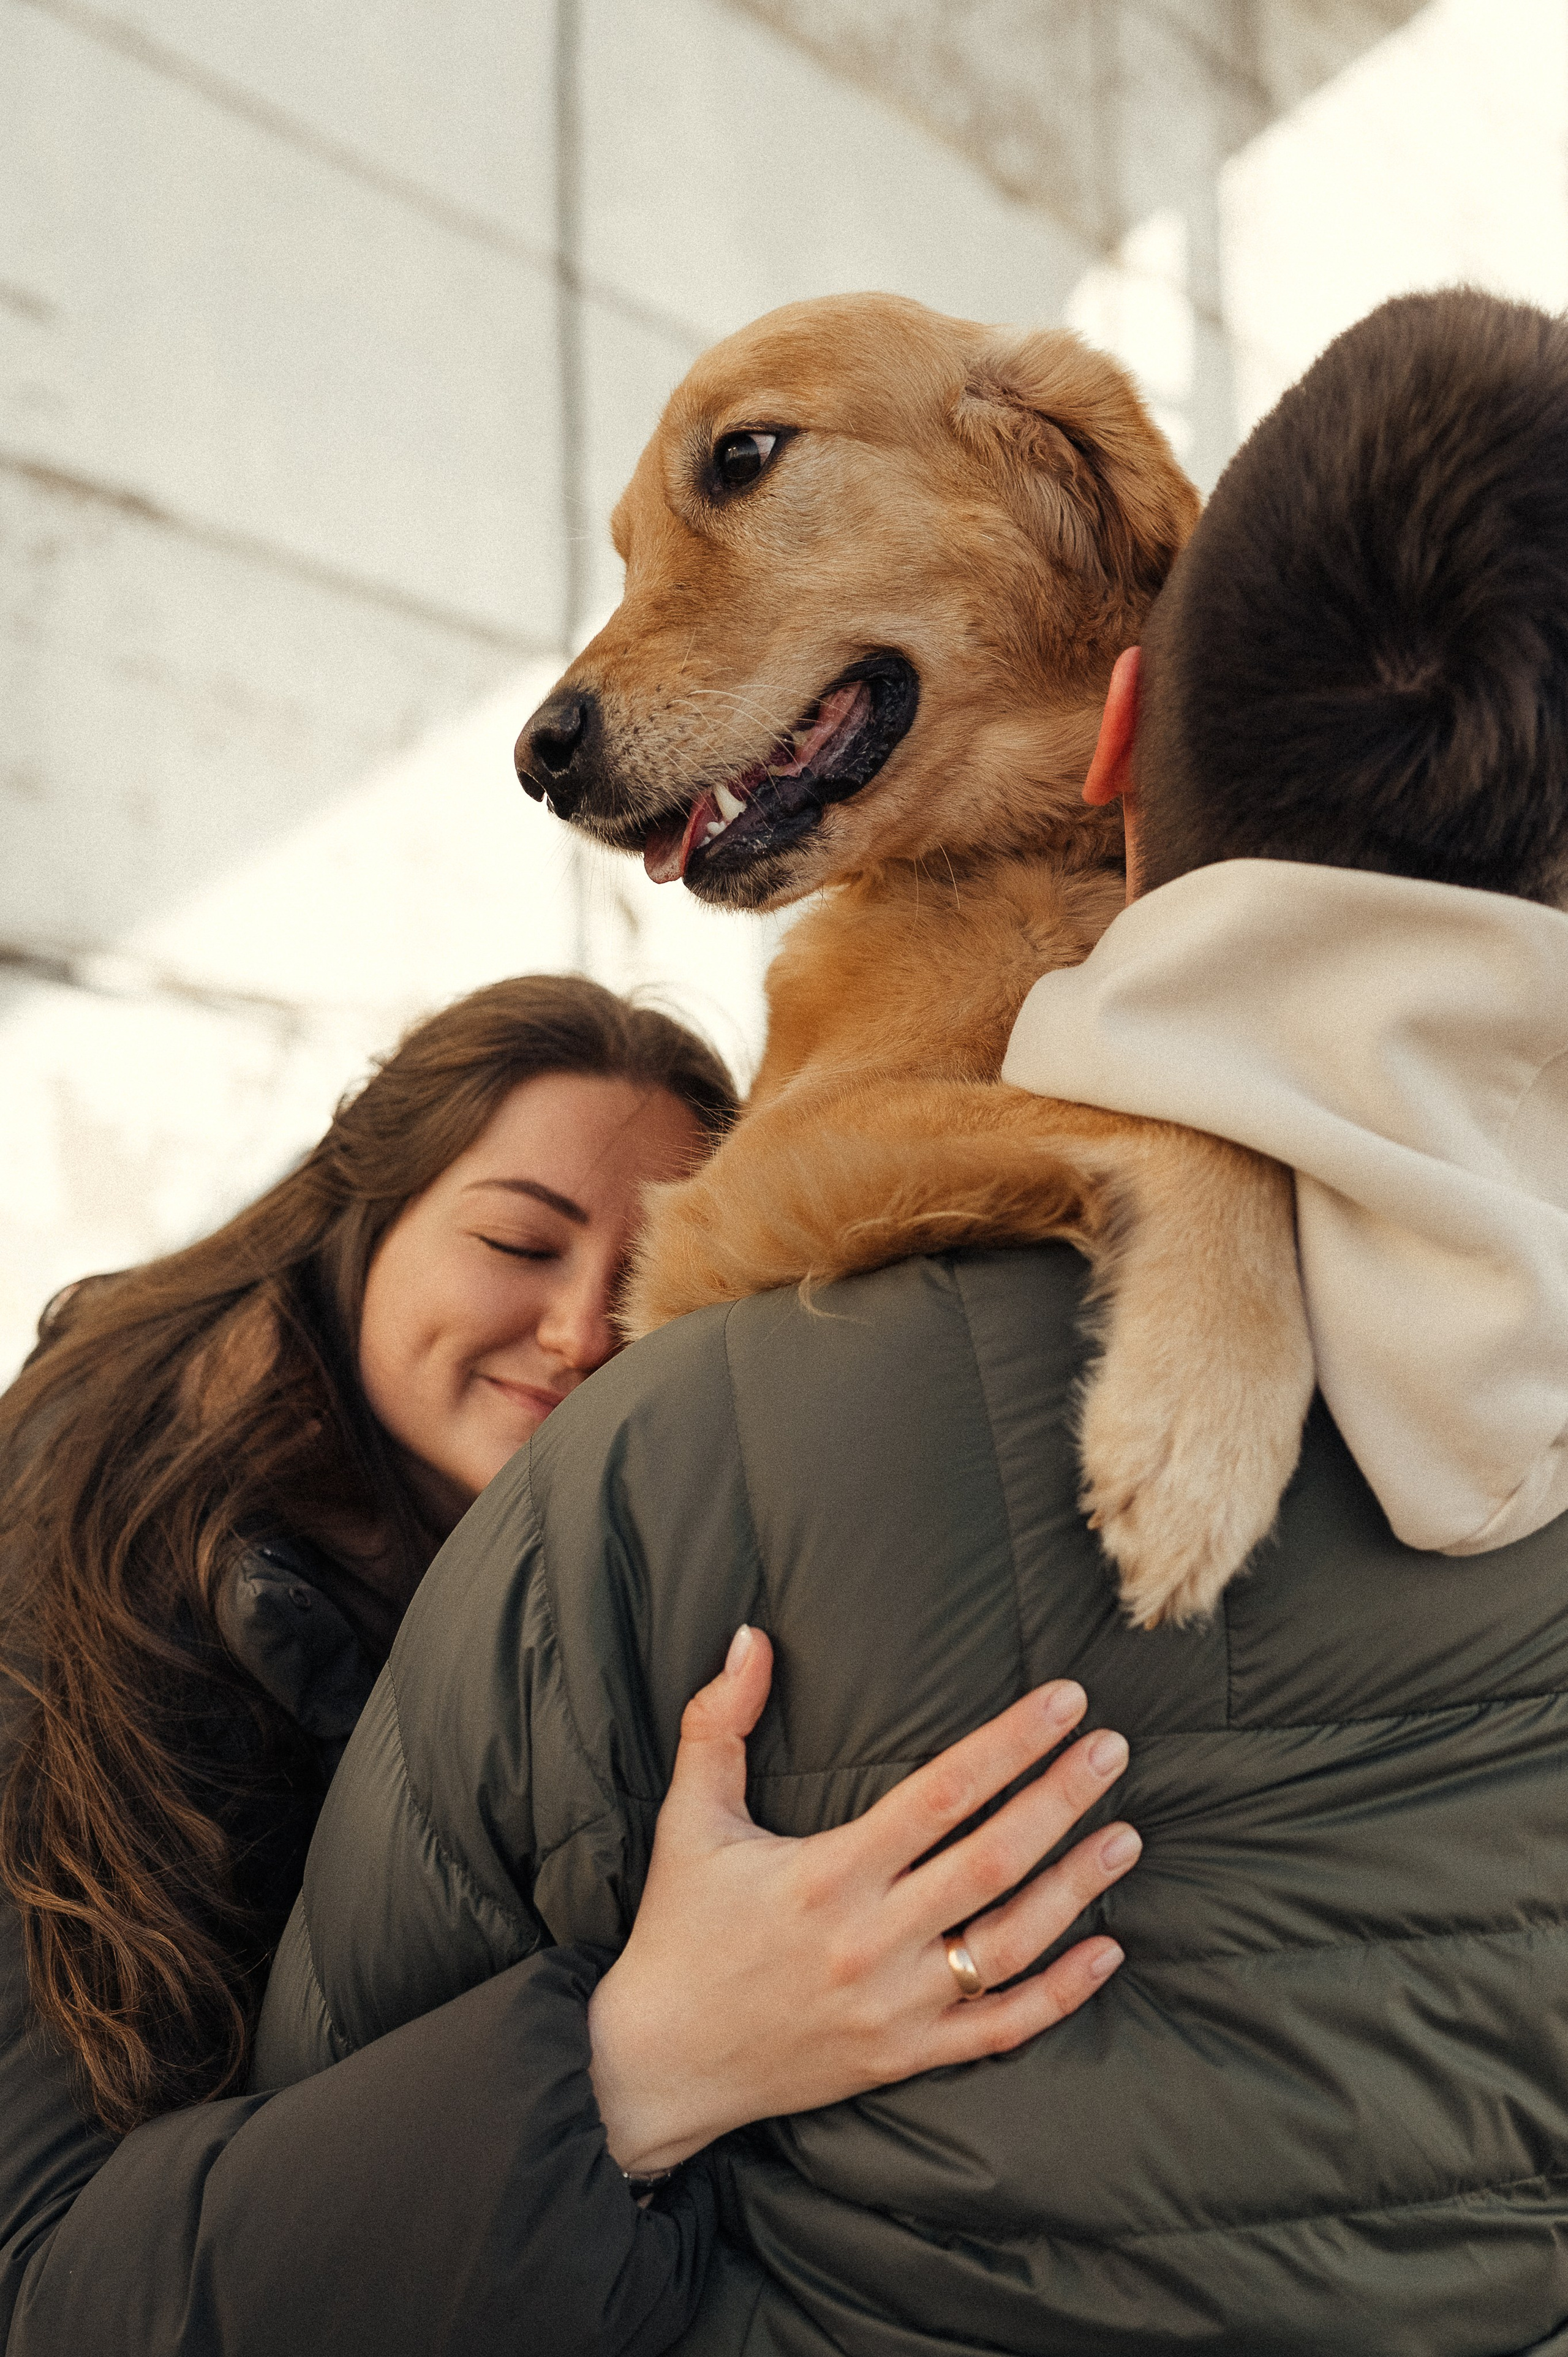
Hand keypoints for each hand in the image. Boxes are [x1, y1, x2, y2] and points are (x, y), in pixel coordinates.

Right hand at [587, 1625, 1138, 2175]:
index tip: (1063, 1701)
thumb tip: (750, 1635)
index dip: (1008, 1743)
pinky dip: (1060, 1994)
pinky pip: (1000, 2029)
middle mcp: (870, 1939)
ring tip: (1127, 1836)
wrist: (658, 2065)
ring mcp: (895, 2006)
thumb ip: (717, 1723)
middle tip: (1113, 1748)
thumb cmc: (679, 1930)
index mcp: (827, 1873)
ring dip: (1076, 1888)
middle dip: (1060, 1798)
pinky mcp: (904, 2055)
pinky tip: (1106, 1950)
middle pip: (992, 1860)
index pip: (941, 1793)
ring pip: (1010, 1943)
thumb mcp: (688, 1819)